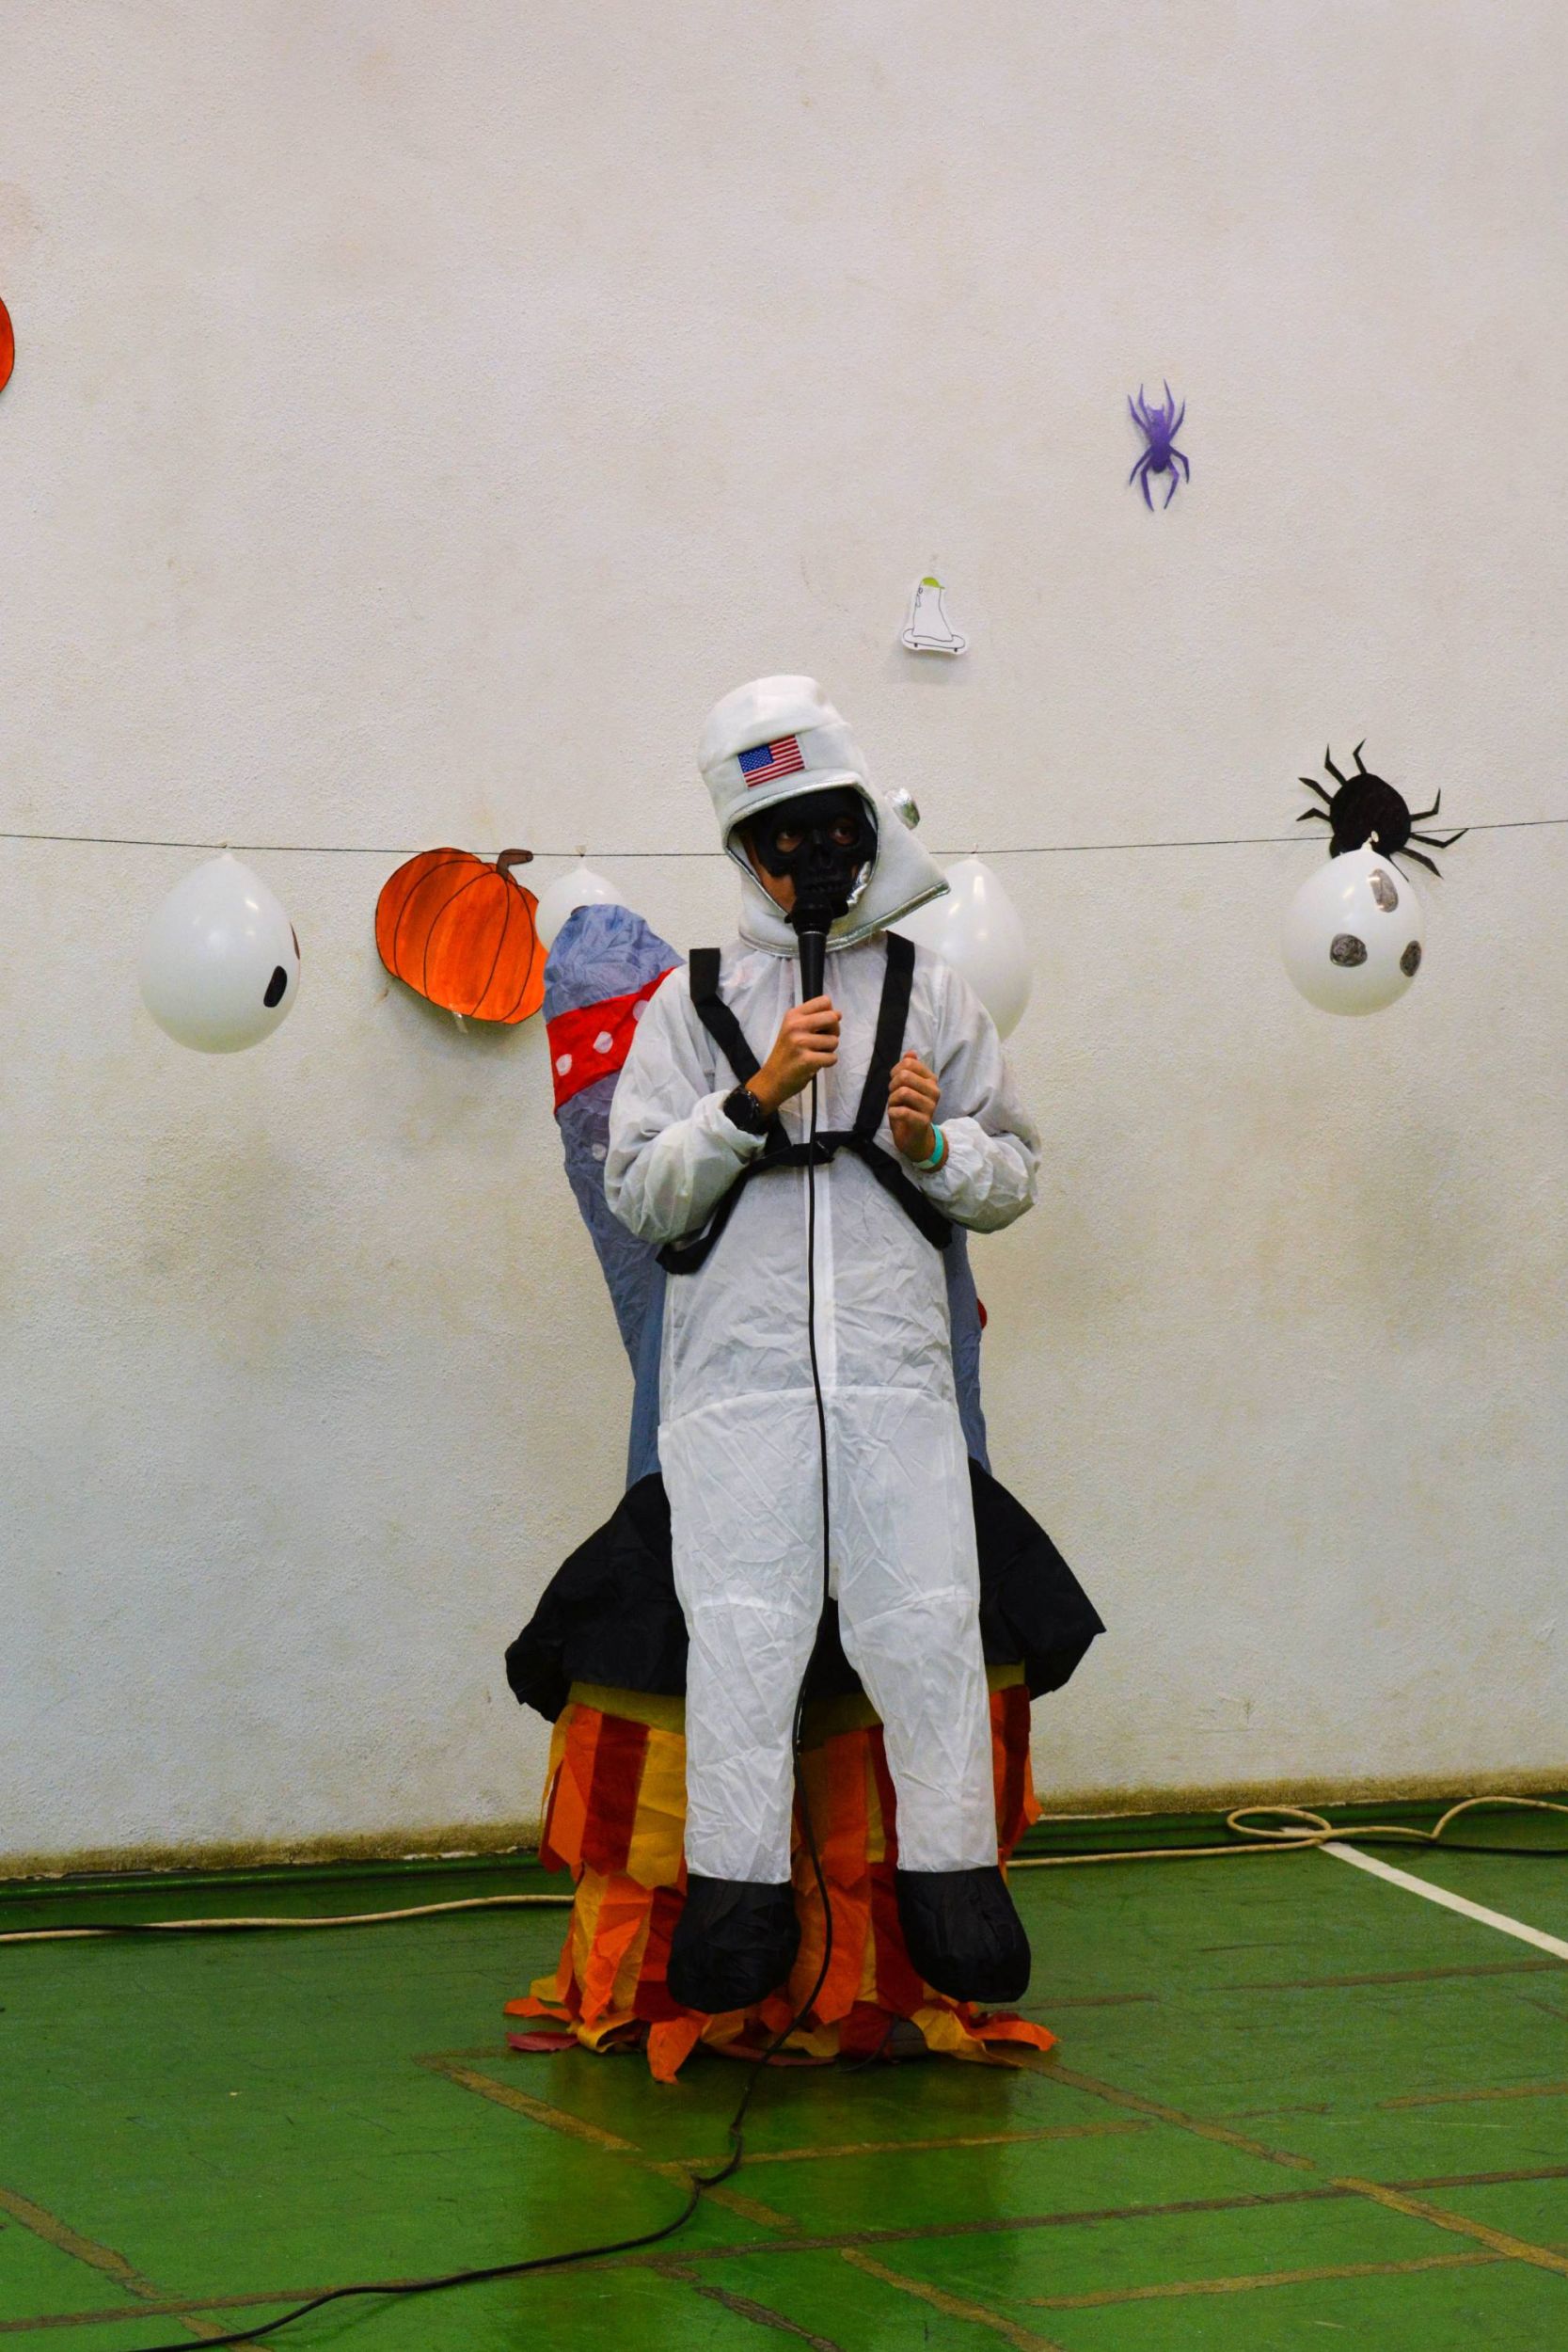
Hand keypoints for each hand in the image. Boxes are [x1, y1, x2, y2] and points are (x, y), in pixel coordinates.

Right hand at [750, 995, 840, 1112]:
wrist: (772, 1079)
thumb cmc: (787, 1054)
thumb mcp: (793, 1029)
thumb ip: (813, 1019)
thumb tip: (838, 1014)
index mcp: (793, 1015)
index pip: (824, 1001)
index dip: (830, 1014)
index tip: (823, 1026)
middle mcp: (796, 1025)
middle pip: (832, 1018)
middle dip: (834, 1031)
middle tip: (824, 1041)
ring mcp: (800, 1043)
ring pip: (834, 1041)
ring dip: (829, 1050)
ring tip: (815, 1054)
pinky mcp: (806, 1060)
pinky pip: (832, 1058)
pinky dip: (827, 1063)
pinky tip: (815, 1064)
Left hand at [888, 1051, 939, 1161]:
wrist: (915, 1138)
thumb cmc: (909, 1109)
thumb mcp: (908, 1087)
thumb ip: (910, 1069)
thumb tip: (911, 1052)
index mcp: (931, 1080)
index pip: (909, 1064)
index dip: (896, 1071)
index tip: (895, 1081)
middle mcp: (934, 1091)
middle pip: (905, 1076)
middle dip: (892, 1085)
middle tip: (894, 1096)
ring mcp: (930, 1107)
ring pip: (903, 1092)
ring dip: (892, 1100)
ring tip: (894, 1106)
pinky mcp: (923, 1121)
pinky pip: (902, 1111)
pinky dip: (893, 1112)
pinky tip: (895, 1115)